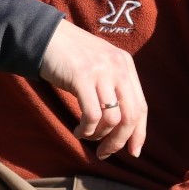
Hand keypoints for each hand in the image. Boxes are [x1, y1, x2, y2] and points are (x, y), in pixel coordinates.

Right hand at [39, 18, 147, 158]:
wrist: (46, 36)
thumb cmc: (70, 56)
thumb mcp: (99, 66)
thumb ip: (112, 86)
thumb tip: (119, 124)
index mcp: (126, 66)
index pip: (141, 107)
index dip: (139, 133)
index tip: (133, 152)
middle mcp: (118, 68)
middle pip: (131, 116)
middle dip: (120, 141)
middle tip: (105, 153)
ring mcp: (101, 72)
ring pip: (112, 119)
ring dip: (99, 136)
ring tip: (86, 136)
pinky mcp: (82, 77)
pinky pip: (91, 114)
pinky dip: (86, 129)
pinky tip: (77, 131)